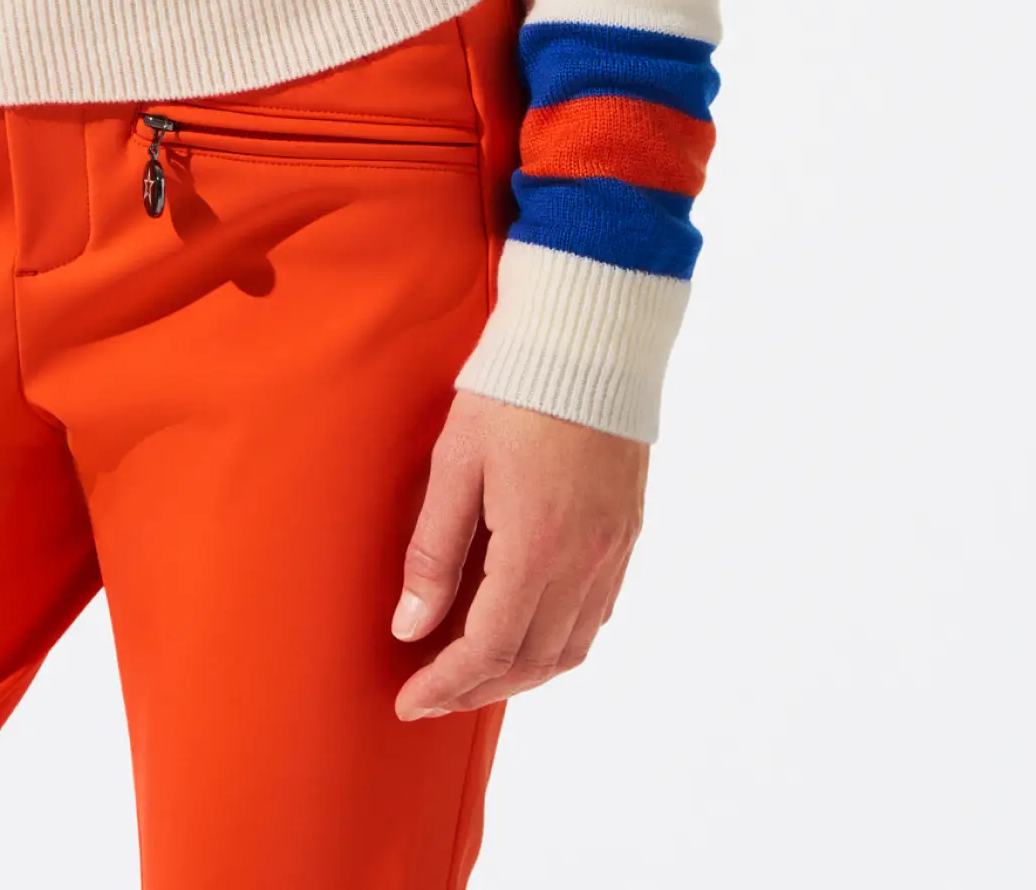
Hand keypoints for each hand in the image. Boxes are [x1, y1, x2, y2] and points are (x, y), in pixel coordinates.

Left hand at [390, 390, 646, 717]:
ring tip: (474, 672)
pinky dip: (559, 640)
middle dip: (479, 688)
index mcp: (539, 546)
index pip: (490, 649)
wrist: (590, 333)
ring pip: (571, 647)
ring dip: (521, 672)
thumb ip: (434, 550)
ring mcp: (613, 548)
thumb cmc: (514, 386)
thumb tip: (409, 626)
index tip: (410, 701)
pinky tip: (528, 628)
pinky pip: (596, 613)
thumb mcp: (457, 461)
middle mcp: (585, 560)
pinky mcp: (627, 530)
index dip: (448, 684)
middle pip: (533, 660)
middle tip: (432, 694)